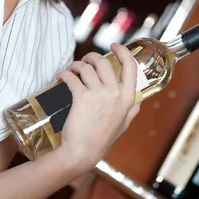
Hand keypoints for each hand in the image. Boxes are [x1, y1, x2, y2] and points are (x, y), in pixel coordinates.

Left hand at [54, 43, 140, 173]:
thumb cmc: (102, 139)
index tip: (114, 46)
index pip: (131, 66)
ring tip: (71, 70)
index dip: (122, 51)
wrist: (82, 152)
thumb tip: (138, 98)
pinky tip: (60, 77)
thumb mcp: (124, 124)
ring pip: (85, 67)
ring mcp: (99, 94)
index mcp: (128, 98)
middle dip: (91, 57)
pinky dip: (64, 73)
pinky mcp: (81, 97)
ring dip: (75, 65)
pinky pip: (71, 77)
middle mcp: (115, 93)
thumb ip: (132, 109)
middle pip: (103, 62)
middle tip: (84, 61)